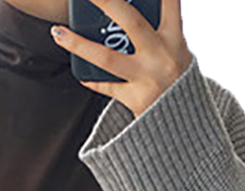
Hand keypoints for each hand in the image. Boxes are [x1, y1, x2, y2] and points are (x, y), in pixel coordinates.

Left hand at [49, 0, 193, 117]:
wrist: (186, 125)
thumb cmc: (180, 82)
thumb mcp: (180, 52)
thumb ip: (159, 32)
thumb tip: (128, 11)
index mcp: (174, 38)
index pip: (168, 1)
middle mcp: (160, 55)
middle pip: (130, 20)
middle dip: (106, 1)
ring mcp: (146, 78)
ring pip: (107, 58)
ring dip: (79, 44)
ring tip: (58, 32)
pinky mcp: (135, 99)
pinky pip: (107, 86)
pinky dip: (92, 79)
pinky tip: (80, 72)